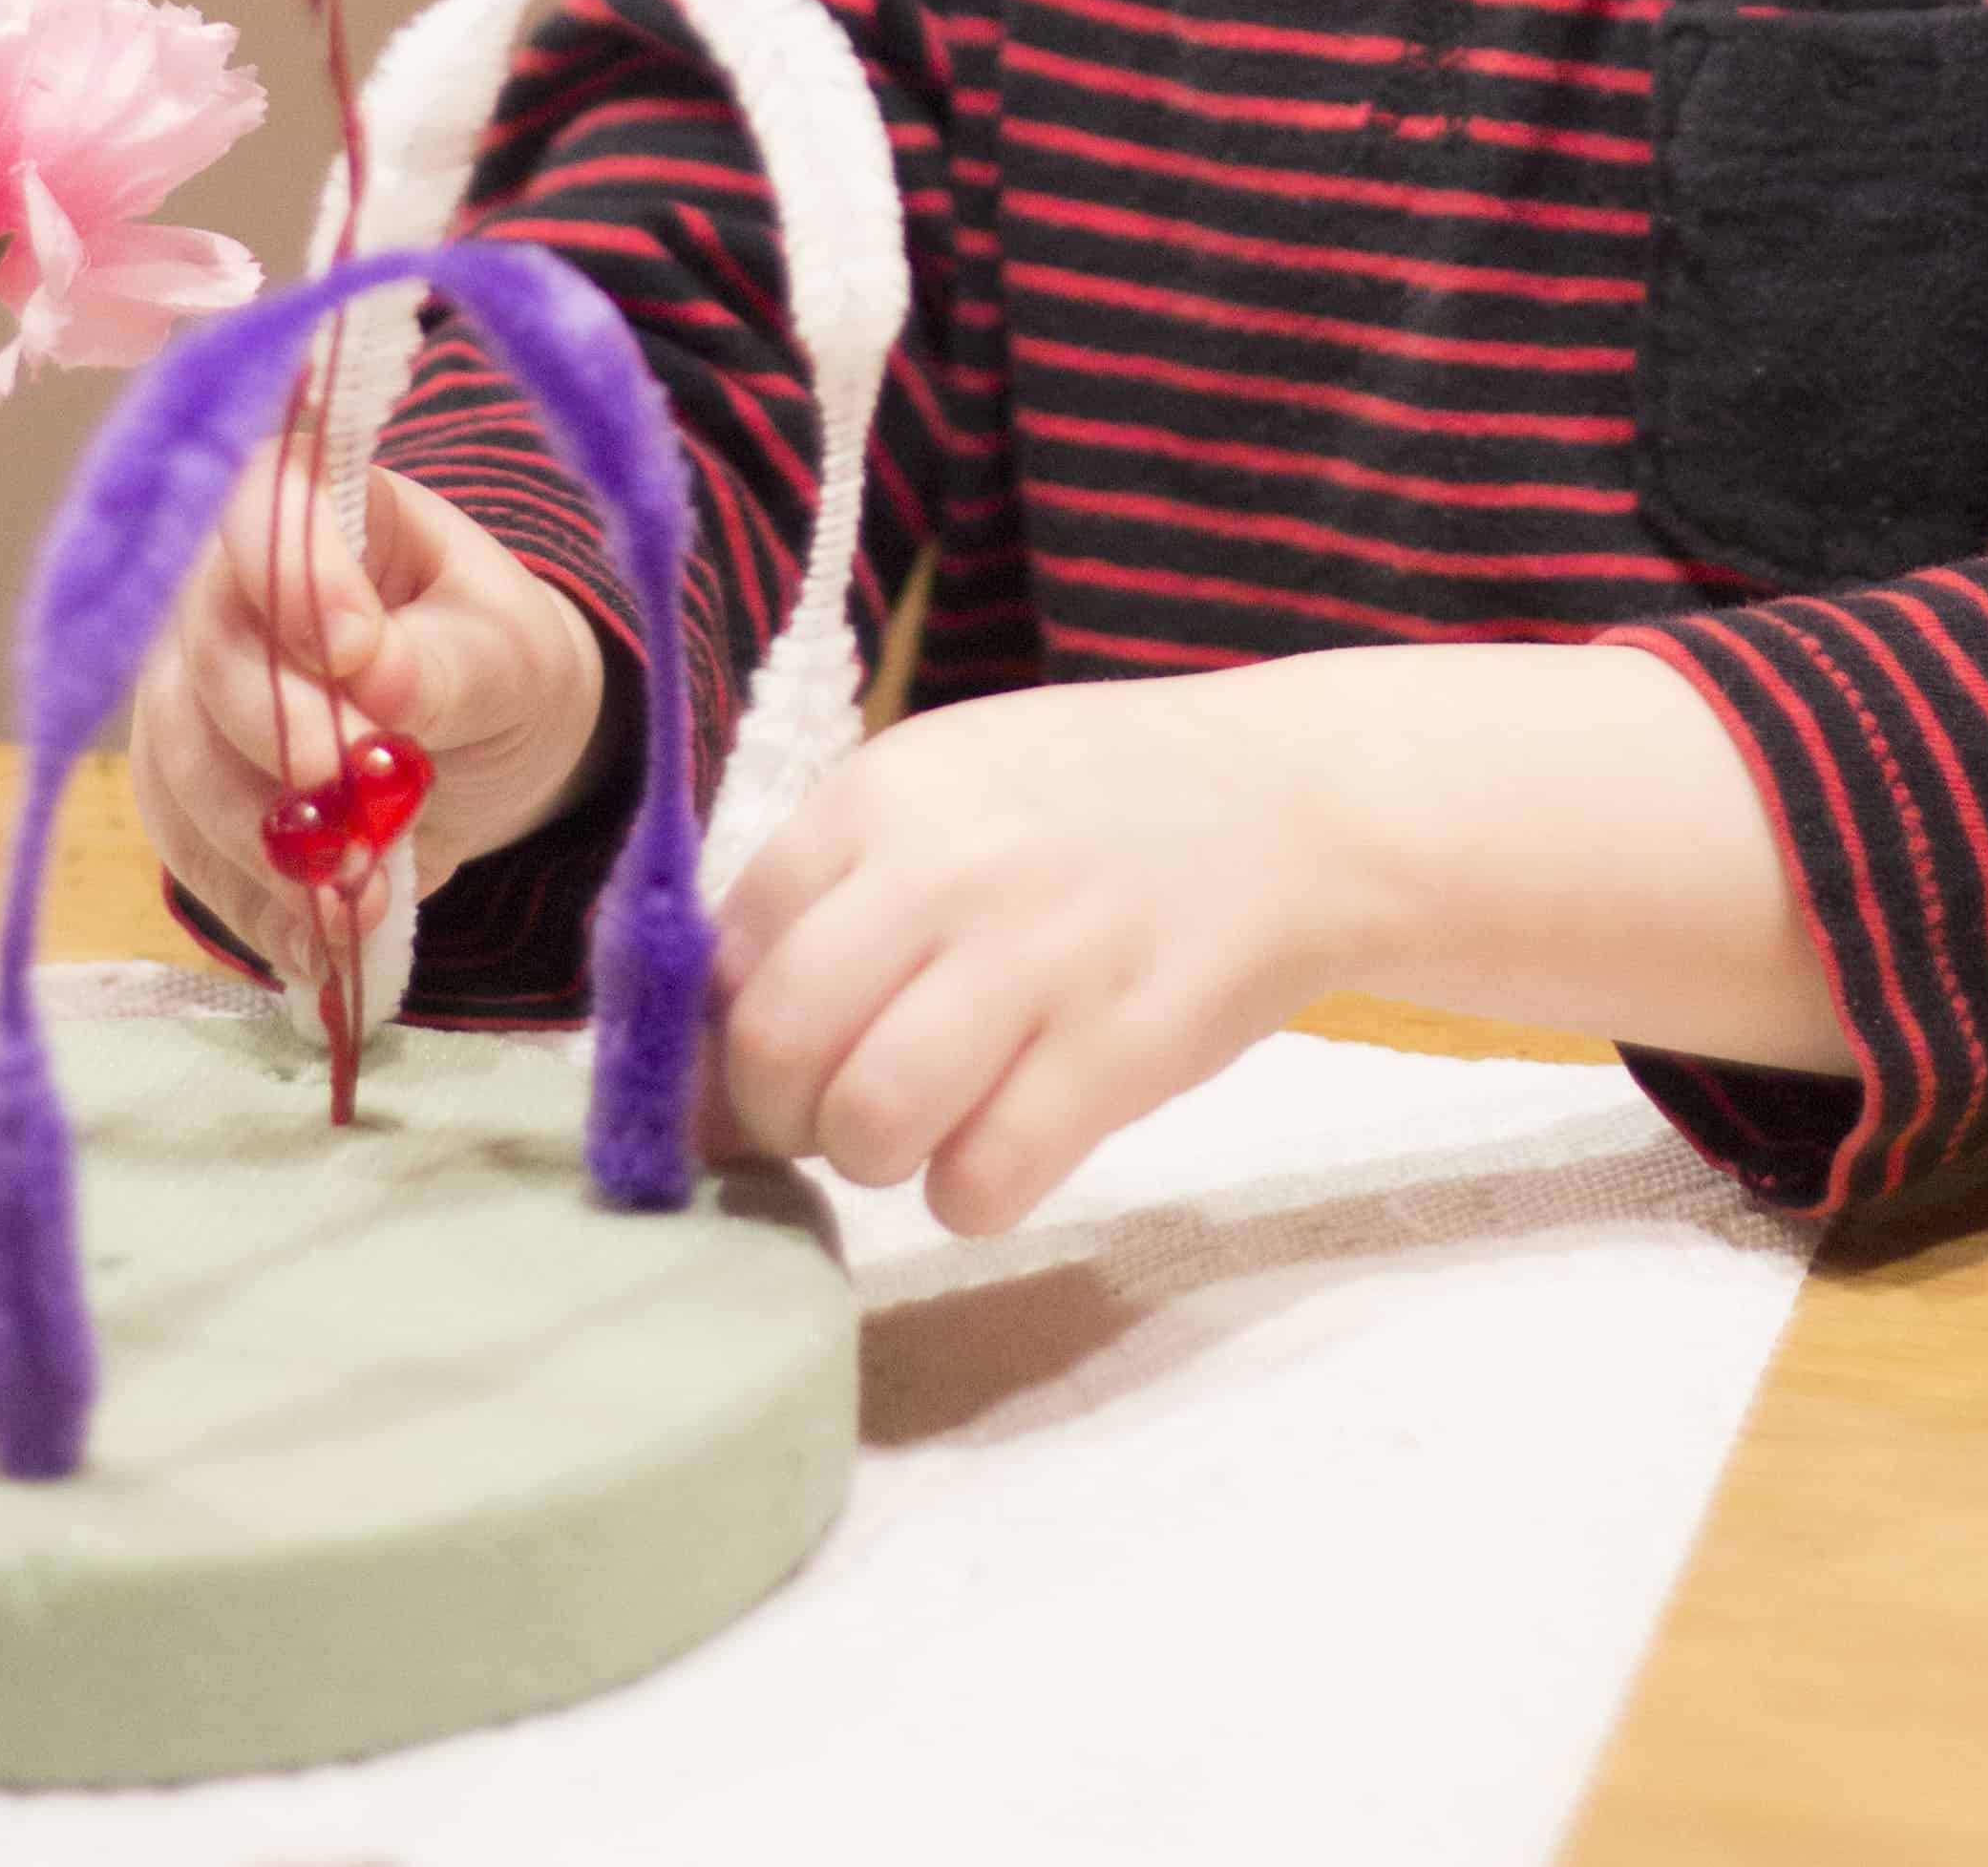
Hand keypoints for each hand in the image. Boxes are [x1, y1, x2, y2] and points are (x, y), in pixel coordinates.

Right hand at [127, 455, 608, 989]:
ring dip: (268, 842)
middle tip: (366, 811)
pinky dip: (255, 900)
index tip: (356, 652)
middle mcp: (231, 586)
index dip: (291, 573)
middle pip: (210, 651)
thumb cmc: (499, 664)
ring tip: (361, 893)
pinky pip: (185, 845)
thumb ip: (450, 663)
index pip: (266, 499)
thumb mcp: (514, 657)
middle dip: (285, 740)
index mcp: (324, 508)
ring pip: (180, 760)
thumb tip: (378, 675)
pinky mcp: (184, 784)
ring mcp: (191, 686)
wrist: (484, 746)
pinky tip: (321, 939)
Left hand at [710, 641, 1848, 1236]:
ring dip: (878, 1156)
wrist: (1289, 805)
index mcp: (884, 793)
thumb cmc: (1091, 809)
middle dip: (780, 1115)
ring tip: (929, 1123)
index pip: (730, 952)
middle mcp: (945, 869)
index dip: (727, 1037)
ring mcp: (1035, 961)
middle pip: (777, 1048)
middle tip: (835, 1113)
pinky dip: (973, 1193)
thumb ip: (827, 899)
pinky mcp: (1116, 1052)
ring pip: (867, 1126)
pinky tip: (1006, 1145)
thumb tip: (698, 1073)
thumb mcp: (948, 794)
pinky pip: (980, 1182)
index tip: (769, 1064)